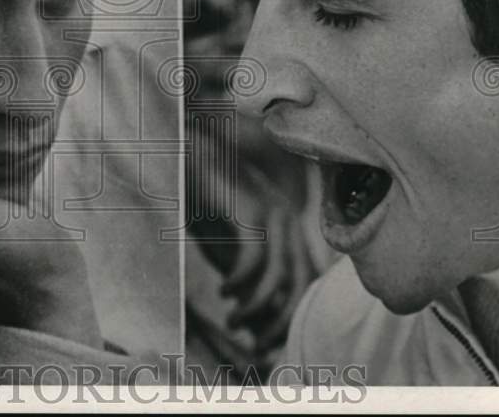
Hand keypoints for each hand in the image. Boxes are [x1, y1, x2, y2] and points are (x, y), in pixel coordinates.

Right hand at [220, 200, 318, 353]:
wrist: (191, 155)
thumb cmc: (208, 203)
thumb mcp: (231, 246)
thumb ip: (246, 277)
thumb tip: (254, 320)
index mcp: (290, 230)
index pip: (308, 283)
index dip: (292, 316)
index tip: (266, 340)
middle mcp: (290, 222)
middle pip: (301, 285)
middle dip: (280, 323)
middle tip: (256, 344)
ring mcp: (273, 215)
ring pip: (278, 278)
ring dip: (255, 307)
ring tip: (233, 320)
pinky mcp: (251, 212)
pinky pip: (253, 259)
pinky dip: (240, 282)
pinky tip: (224, 290)